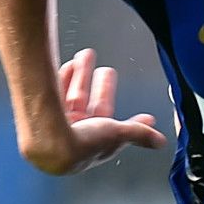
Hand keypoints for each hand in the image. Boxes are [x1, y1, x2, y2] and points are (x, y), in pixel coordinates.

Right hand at [47, 48, 165, 173]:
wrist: (47, 141)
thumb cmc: (80, 142)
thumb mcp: (117, 134)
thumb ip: (139, 134)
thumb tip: (160, 142)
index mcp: (94, 149)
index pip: (117, 133)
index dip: (132, 123)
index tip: (145, 115)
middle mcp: (76, 139)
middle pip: (93, 108)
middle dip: (102, 88)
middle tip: (108, 70)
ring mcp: (58, 127)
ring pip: (74, 97)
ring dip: (82, 76)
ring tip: (86, 55)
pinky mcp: (43, 114)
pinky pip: (56, 93)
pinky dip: (65, 78)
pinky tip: (70, 64)